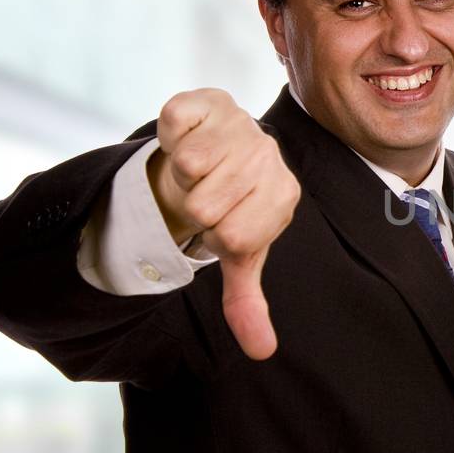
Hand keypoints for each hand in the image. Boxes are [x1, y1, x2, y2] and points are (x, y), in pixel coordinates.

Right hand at [148, 88, 299, 358]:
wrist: (218, 151)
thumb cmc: (230, 208)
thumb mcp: (240, 256)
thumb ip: (247, 304)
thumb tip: (262, 353)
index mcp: (284, 197)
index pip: (231, 236)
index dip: (215, 235)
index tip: (224, 222)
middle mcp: (270, 157)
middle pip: (205, 204)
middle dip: (196, 205)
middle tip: (208, 194)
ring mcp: (241, 125)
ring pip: (188, 164)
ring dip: (181, 173)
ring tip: (199, 169)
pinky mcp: (208, 99)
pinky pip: (173, 123)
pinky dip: (169, 135)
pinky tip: (186, 137)